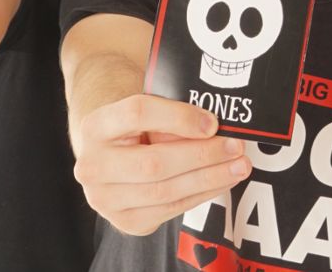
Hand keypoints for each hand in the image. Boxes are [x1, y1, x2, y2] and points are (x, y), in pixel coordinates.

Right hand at [72, 94, 251, 234]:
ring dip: (209, 179)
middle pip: (153, 162)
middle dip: (202, 155)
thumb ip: (173, 115)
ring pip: (164, 191)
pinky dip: (201, 194)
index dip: (179, 117)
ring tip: (239, 166)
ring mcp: (105, 199)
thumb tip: (214, 127)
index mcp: (96, 126)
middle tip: (236, 147)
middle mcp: (92, 165)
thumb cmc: (138, 128)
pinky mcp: (125, 221)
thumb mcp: (149, 111)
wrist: (114, 157)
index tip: (212, 122)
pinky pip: (170, 209)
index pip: (137, 113)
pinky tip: (222, 181)